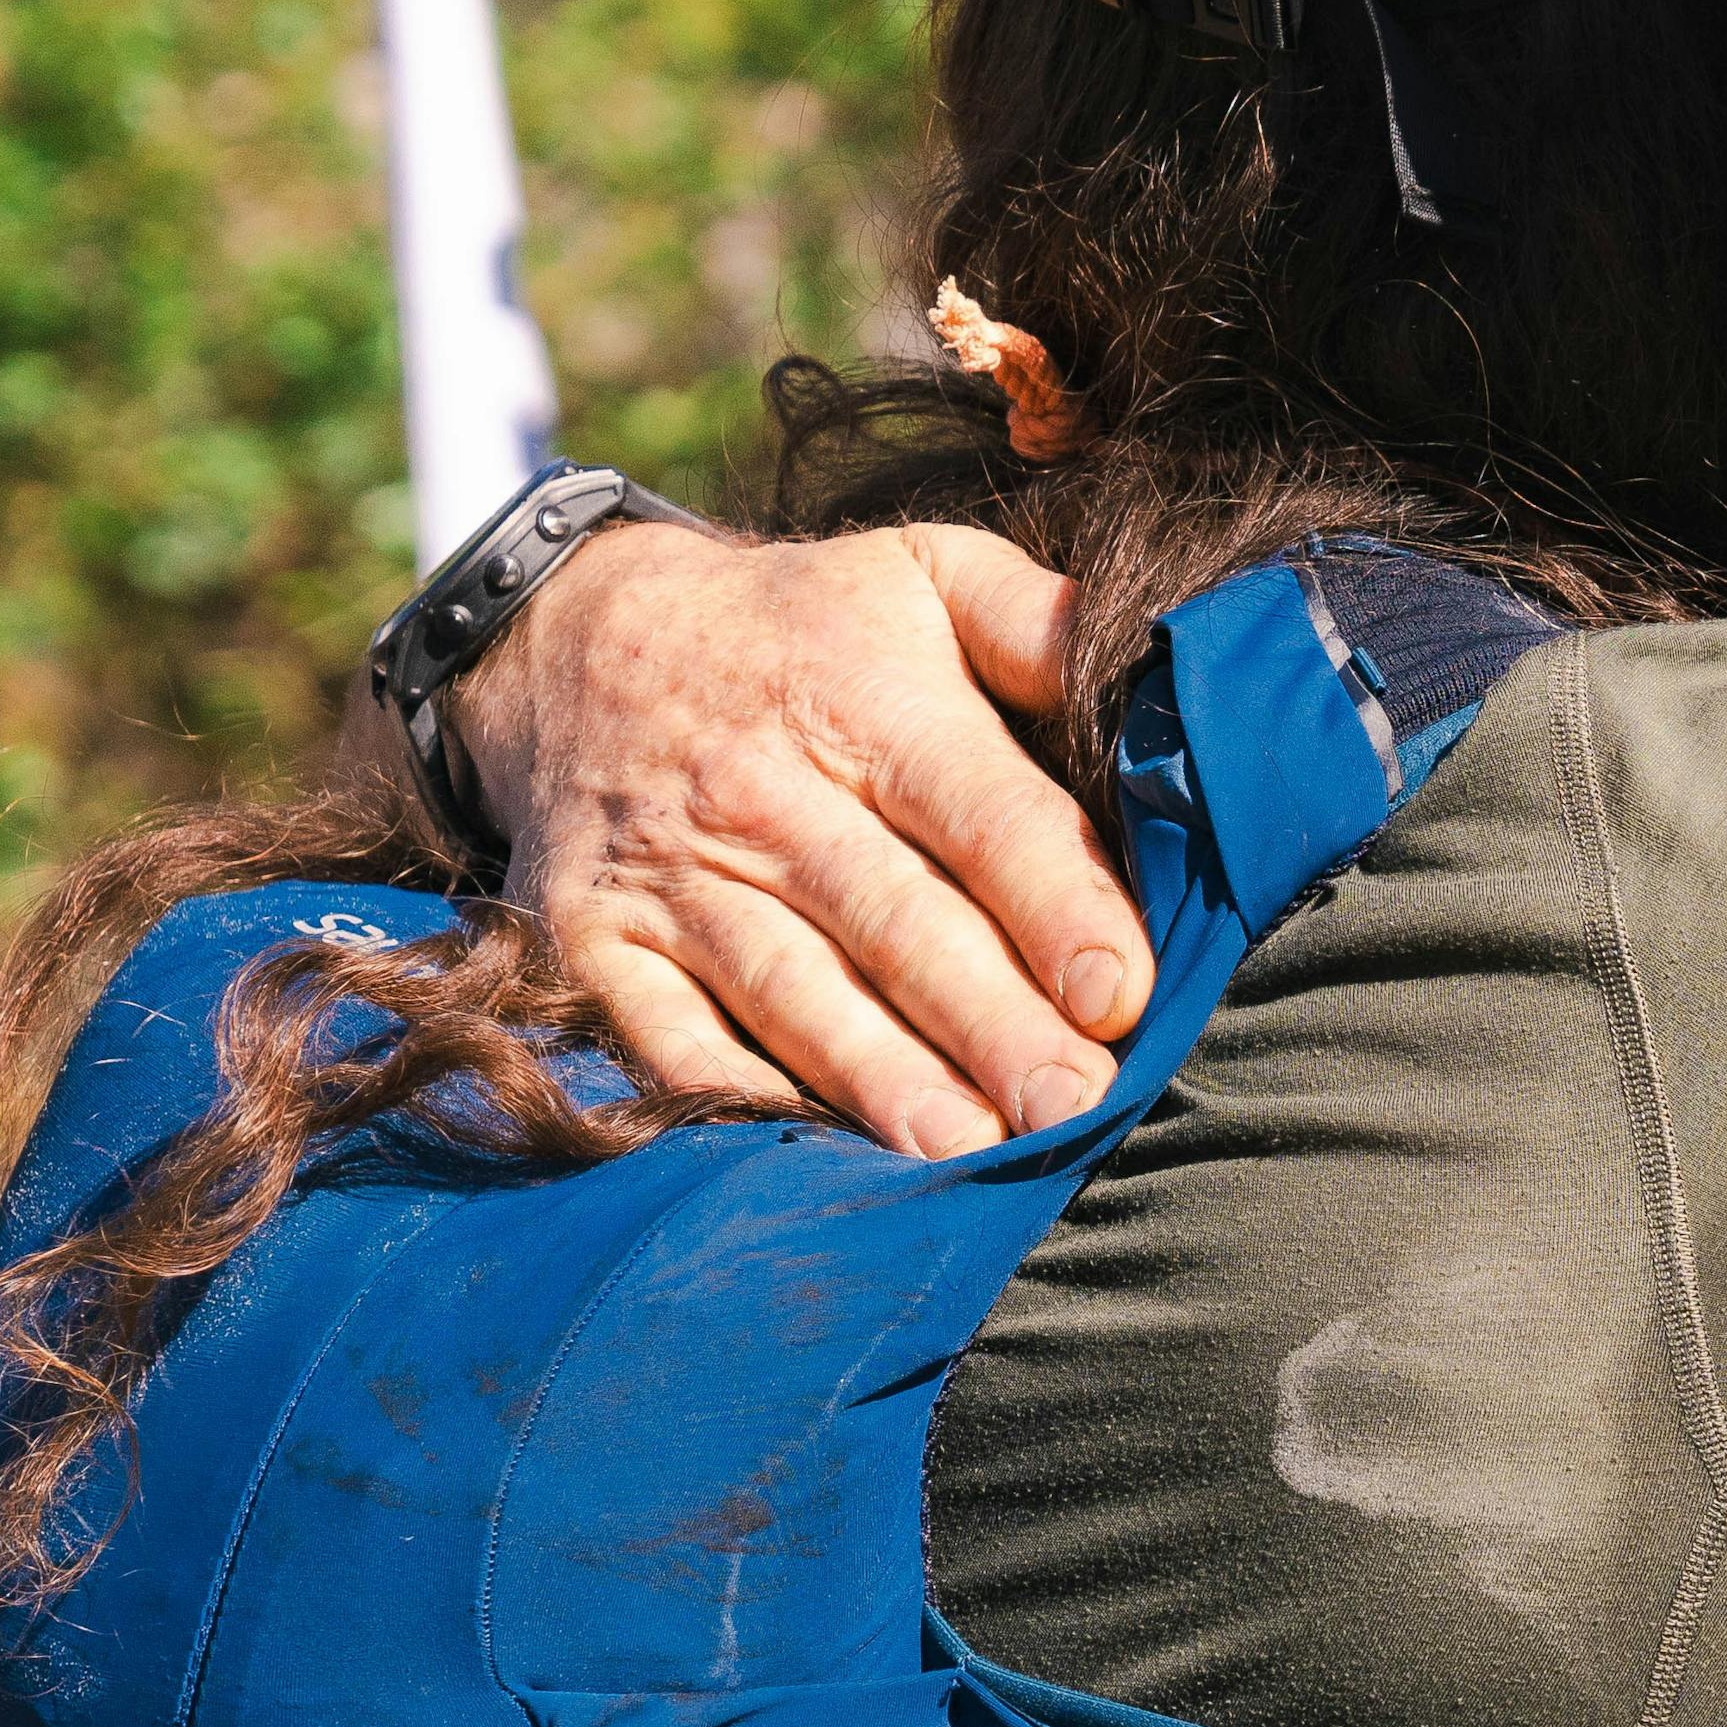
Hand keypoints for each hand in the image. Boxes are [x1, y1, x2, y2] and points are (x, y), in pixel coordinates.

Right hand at [487, 524, 1139, 1157]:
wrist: (575, 636)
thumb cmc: (799, 626)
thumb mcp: (922, 573)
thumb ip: (1039, 621)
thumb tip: (1151, 673)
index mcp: (866, 700)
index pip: (978, 811)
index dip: (1051, 904)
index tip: (1118, 993)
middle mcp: (765, 792)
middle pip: (894, 921)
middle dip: (989, 1022)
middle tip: (1072, 1106)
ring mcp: (672, 875)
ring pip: (790, 989)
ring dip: (880, 1077)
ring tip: (967, 1152)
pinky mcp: (595, 942)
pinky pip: (665, 1033)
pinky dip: (731, 1096)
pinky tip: (808, 1153)